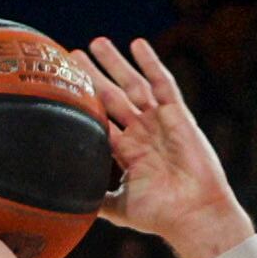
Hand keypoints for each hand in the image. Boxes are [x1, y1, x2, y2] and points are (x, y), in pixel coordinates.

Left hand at [81, 36, 245, 257]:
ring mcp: (159, 122)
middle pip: (112, 97)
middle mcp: (142, 133)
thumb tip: (64, 204)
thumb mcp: (119, 207)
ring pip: (133, 84)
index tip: (63, 85)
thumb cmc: (160, 214)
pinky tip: (137, 44)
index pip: (100, 119)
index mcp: (128, 152)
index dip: (84, 102)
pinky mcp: (178, 115)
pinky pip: (163, 83)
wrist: (192, 213)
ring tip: (96, 43)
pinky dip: (151, 63)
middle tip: (72, 55)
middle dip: (94, 76)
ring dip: (115, 64)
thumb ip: (95, 199)